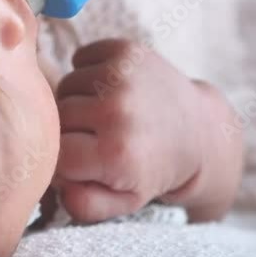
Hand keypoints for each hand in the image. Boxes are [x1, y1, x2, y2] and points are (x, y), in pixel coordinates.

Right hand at [53, 39, 240, 222]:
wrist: (199, 132)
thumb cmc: (154, 169)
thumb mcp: (126, 202)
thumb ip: (85, 205)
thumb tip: (58, 184)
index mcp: (116, 153)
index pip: (56, 152)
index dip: (64, 158)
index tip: (84, 160)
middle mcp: (119, 110)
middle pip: (58, 116)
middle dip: (70, 128)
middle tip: (96, 136)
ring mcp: (123, 75)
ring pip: (66, 85)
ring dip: (77, 99)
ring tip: (104, 113)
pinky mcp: (127, 50)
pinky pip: (81, 58)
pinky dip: (87, 71)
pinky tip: (110, 89)